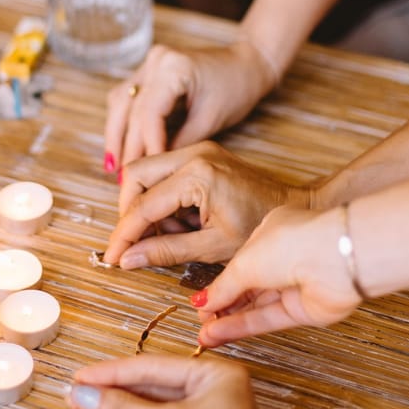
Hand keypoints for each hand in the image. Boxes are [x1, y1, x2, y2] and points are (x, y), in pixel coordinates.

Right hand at [104, 38, 277, 169]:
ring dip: (116, 136)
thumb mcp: (211, 121)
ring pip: (119, 103)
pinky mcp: (148, 71)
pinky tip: (119, 148)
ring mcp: (149, 63)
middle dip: (127, 147)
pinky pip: (126, 98)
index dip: (146, 147)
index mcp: (174, 67)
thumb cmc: (235, 89)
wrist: (246, 65)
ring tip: (113, 168)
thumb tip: (154, 169)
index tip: (146, 174)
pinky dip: (123, 124)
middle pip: (130, 110)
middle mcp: (156, 61)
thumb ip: (180, 143)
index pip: (149, 114)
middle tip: (125, 180)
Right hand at [105, 141, 302, 268]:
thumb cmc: (261, 229)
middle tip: (134, 244)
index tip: (112, 258)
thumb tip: (128, 259)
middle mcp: (194, 154)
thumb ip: (168, 252)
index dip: (124, 234)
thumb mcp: (214, 247)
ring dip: (146, 206)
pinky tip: (181, 223)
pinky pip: (164, 171)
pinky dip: (161, 199)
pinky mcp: (201, 153)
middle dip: (129, 213)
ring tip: (170, 236)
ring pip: (146, 171)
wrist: (296, 207)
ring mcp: (198, 149)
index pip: (144, 205)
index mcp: (198, 175)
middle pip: (135, 176)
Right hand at [194, 205, 360, 346]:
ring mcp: (296, 284)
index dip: (219, 284)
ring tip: (204, 333)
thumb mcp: (245, 261)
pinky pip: (267, 320)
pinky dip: (243, 327)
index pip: (240, 263)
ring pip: (255, 306)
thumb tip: (204, 302)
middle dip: (222, 305)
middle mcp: (285, 257)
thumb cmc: (296, 242)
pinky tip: (220, 335)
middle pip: (247, 287)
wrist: (337, 259)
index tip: (200, 300)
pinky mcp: (304, 310)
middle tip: (200, 320)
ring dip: (229, 321)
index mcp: (271, 232)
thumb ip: (223, 286)